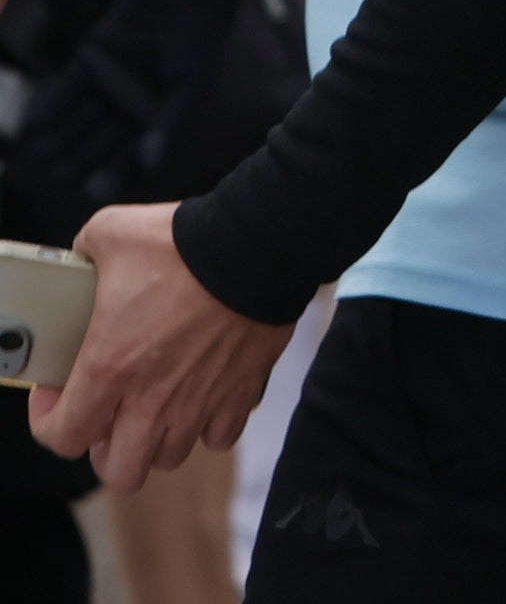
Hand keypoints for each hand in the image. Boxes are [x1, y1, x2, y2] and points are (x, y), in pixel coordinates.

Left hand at [28, 205, 291, 491]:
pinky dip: (208, 425)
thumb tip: (83, 257)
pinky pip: (219, 436)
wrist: (260, 243)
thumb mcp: (110, 232)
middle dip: (107, 448)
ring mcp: (200, 400)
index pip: (62, 437)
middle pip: (120, 470)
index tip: (55, 395)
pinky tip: (202, 396)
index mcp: (109, 367)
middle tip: (109, 413)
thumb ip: (84, 252)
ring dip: (157, 438)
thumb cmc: (185, 242)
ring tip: (157, 405)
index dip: (48, 422)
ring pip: (168, 457)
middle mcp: (152, 398)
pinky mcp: (241, 391)